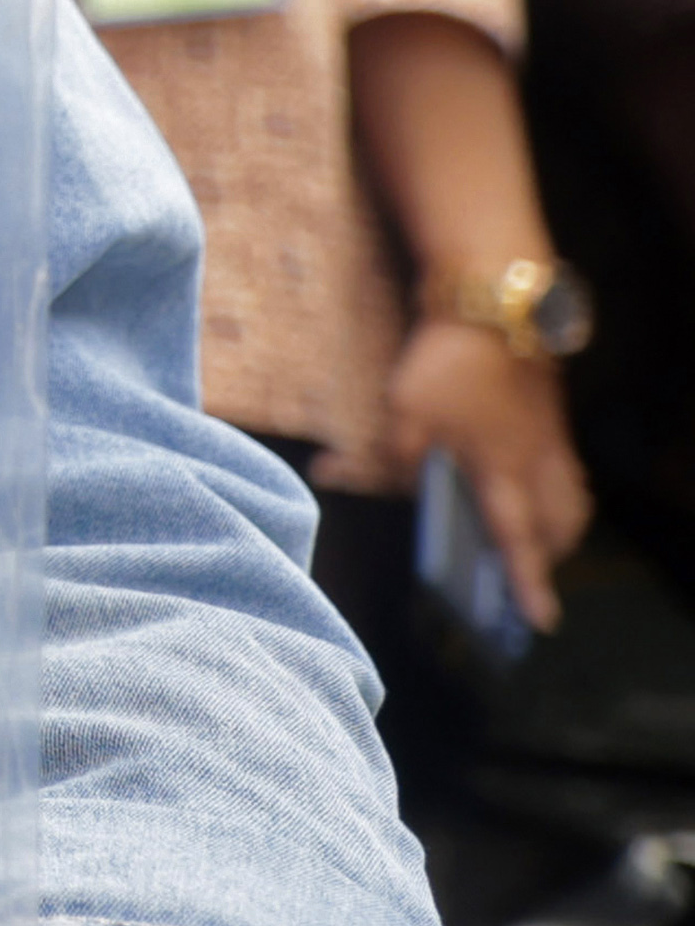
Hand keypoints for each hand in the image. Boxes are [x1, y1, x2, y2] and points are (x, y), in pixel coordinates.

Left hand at [375, 318, 585, 631]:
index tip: (540, 620)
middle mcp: (536, 460)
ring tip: (534, 539)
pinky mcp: (550, 416)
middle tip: (526, 573)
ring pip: (571, 498)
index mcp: (503, 470)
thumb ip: (390, 456)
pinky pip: (565, 469)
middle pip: (560, 525)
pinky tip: (528, 484)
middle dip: (548, 556)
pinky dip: (557, 489)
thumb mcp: (404, 412)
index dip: (528, 582)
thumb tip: (353, 477)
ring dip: (558, 524)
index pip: (518, 540)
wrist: (494, 305)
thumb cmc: (449, 363)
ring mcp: (550, 437)